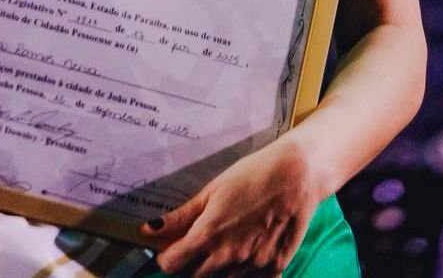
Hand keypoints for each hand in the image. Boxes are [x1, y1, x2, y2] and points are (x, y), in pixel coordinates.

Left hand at [140, 137, 319, 275]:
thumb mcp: (212, 190)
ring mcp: (253, 266)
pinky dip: (242, 273)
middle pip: (195, 277)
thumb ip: (181, 216)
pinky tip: (245, 252)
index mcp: (208, 235)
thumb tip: (148, 230)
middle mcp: (228, 257)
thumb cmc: (251, 176)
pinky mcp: (274, 269)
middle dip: (189, 265)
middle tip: (195, 246)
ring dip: (215, 270)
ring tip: (223, 245)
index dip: (166, 257)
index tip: (167, 250)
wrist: (295, 176)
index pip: (173, 264)